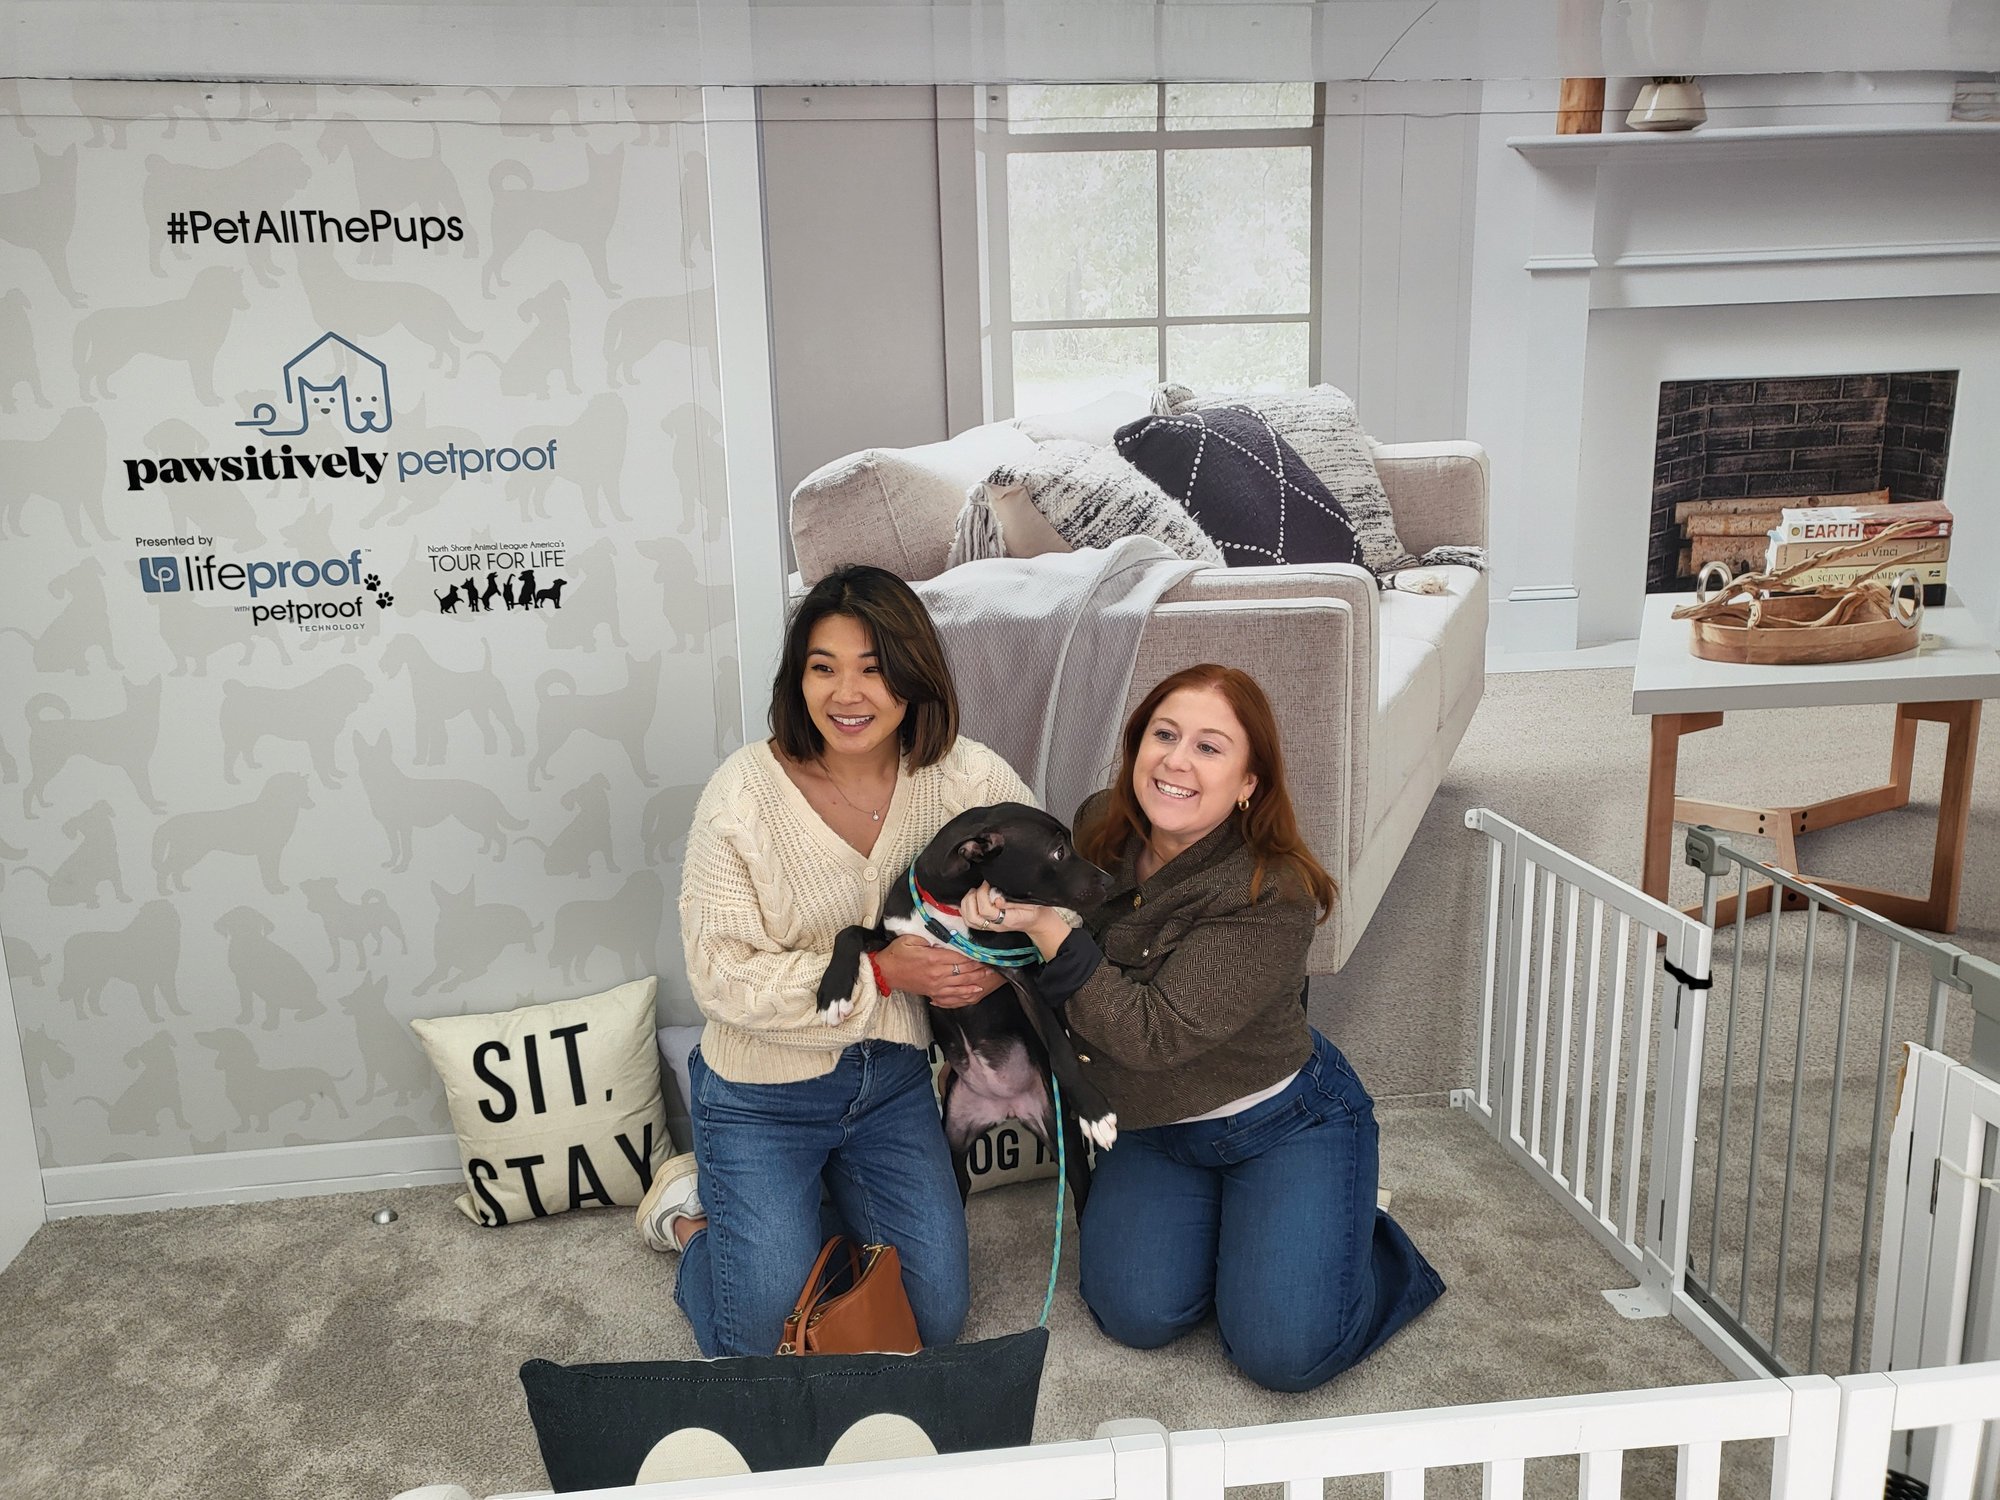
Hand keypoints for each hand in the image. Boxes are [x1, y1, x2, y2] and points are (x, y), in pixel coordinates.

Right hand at [875, 935, 1001, 1007]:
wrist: (885, 972)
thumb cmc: (897, 953)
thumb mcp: (911, 939)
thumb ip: (929, 938)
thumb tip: (945, 939)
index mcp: (933, 959)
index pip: (959, 957)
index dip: (973, 955)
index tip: (985, 952)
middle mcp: (938, 974)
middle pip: (964, 971)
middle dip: (980, 967)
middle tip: (994, 963)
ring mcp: (936, 985)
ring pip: (962, 984)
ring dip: (977, 979)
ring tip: (990, 975)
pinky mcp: (933, 993)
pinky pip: (953, 996)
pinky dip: (966, 993)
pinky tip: (976, 990)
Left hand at [964, 883, 1069, 960]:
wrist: (1036, 921)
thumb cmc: (1034, 910)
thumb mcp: (1030, 903)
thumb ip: (1013, 902)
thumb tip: (997, 900)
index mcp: (1007, 919)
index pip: (987, 910)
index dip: (983, 895)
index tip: (988, 883)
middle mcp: (996, 925)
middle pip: (973, 916)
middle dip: (973, 898)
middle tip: (979, 887)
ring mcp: (990, 926)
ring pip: (969, 919)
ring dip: (967, 903)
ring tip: (974, 892)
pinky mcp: (987, 924)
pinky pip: (970, 920)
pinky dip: (965, 909)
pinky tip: (968, 899)